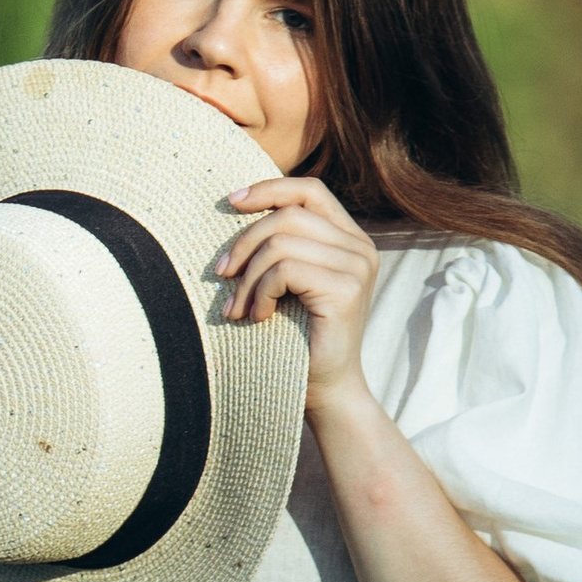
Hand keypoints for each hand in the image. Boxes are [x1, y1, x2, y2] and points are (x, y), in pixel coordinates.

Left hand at [216, 175, 377, 419]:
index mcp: (349, 239)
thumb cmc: (298, 338)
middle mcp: (360, 248)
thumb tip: (238, 203)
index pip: (309, 191)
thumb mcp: (289, 281)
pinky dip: (260, 293)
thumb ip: (283, 243)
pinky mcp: (345, 290)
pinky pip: (284, 270)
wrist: (325, 392)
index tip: (232, 202)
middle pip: (288, 215)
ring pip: (281, 244)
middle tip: (221, 275)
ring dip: (248, 277)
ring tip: (237, 308)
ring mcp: (357, 268)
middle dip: (245, 243)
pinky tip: (258, 317)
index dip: (269, 189)